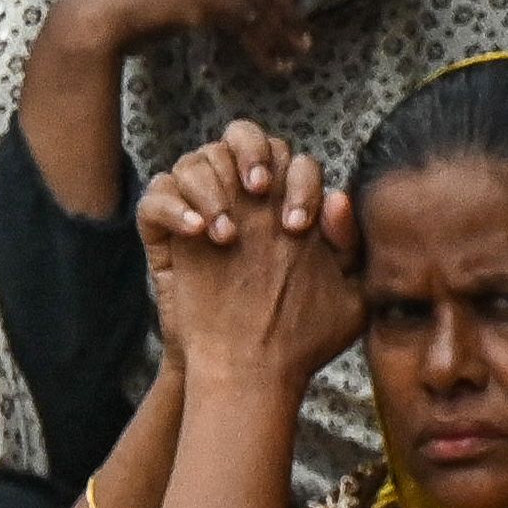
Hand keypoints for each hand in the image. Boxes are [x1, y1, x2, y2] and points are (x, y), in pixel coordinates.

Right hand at [140, 130, 360, 385]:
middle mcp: (244, 200)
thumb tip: (339, 197)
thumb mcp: (344, 298)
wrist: (246, 370)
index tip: (298, 225)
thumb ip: (350, 246)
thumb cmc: (300, 334)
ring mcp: (203, 211)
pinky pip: (157, 197)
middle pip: (241, 137)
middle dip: (252, 153)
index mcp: (286, 204)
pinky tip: (197, 234)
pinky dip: (173, 206)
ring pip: (197, 160)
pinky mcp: (166, 234)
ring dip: (211, 185)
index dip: (300, 181)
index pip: (293, 160)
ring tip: (225, 233)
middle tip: (259, 191)